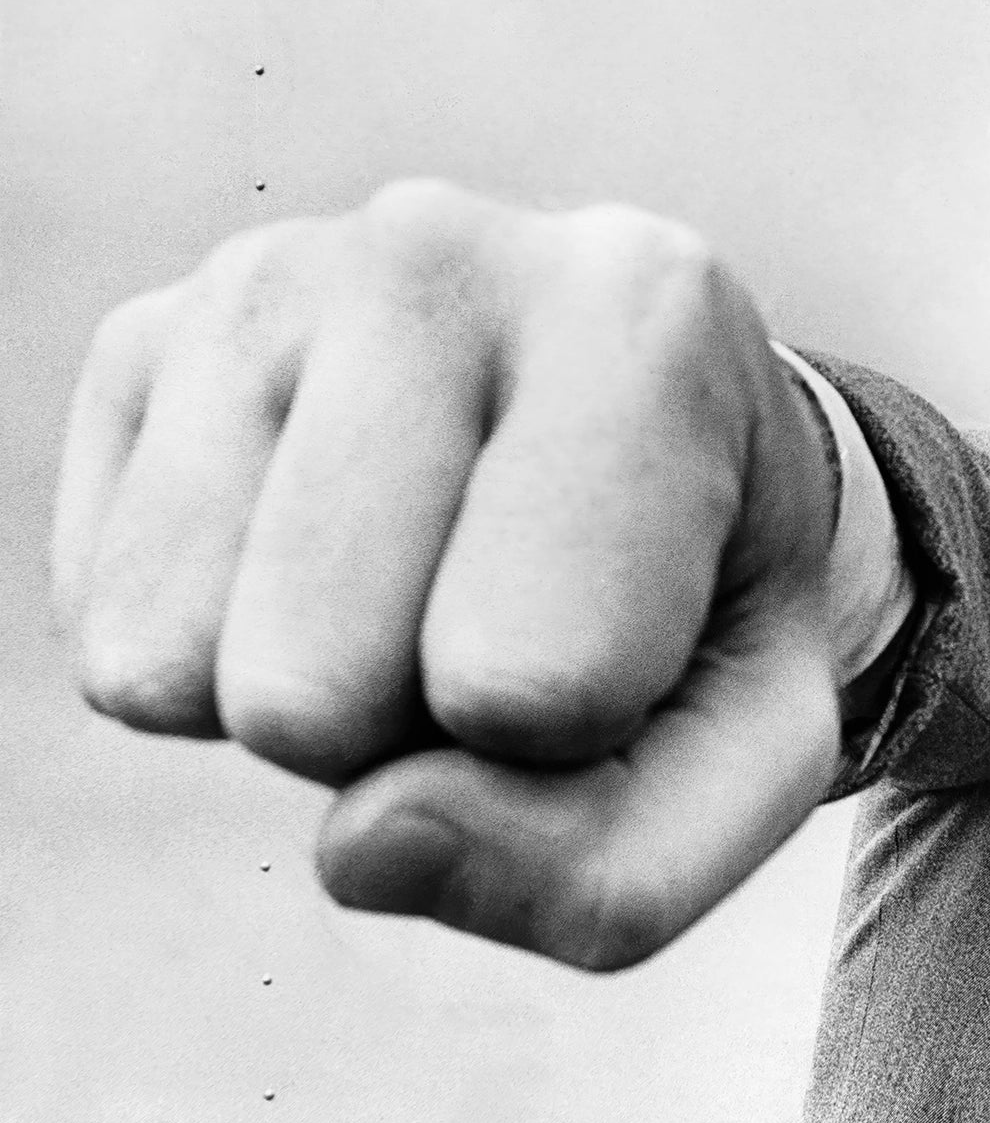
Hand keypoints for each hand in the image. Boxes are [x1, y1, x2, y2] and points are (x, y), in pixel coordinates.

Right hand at [53, 179, 842, 968]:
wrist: (662, 465)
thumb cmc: (709, 617)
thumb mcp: (748, 770)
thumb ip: (610, 871)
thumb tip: (360, 844)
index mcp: (641, 321)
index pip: (529, 681)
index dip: (579, 736)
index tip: (640, 632)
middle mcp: (436, 252)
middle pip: (310, 694)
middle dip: (411, 732)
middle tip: (511, 623)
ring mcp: (264, 280)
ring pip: (178, 672)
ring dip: (314, 700)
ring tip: (432, 584)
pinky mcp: (145, 340)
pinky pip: (108, 636)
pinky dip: (219, 657)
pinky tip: (337, 561)